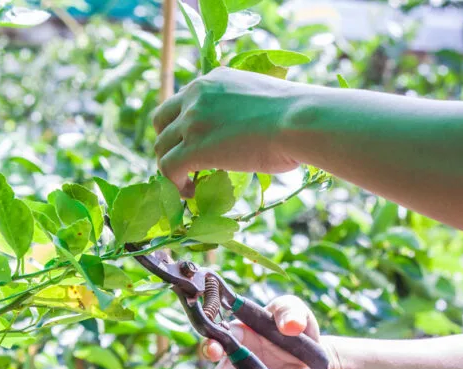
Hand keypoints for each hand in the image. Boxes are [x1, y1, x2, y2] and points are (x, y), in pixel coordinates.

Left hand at [152, 67, 303, 195]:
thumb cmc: (296, 115)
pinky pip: (168, 169)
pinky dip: (174, 184)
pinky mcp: (193, 147)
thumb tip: (245, 134)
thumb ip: (240, 111)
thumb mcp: (260, 101)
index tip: (195, 145)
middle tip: (184, 165)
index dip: (183, 127)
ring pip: (161, 148)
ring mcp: (192, 121)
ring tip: (188, 185)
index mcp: (213, 80)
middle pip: (161, 121)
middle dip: (168, 144)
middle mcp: (197, 95)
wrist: (301, 121)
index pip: (182, 101)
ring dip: (171, 169)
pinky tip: (190, 193)